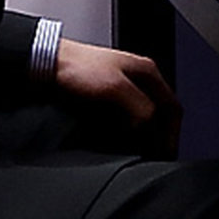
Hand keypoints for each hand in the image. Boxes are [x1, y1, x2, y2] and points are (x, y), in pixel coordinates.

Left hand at [54, 39, 181, 157]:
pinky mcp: (104, 96)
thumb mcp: (117, 89)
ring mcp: (121, 87)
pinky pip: (123, 118)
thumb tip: (149, 129)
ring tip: (135, 151)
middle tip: (152, 155)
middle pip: (159, 113)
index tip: (166, 153)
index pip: (172, 107)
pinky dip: (124, 132)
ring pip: (140, 116)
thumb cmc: (77, 68)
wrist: (45, 63)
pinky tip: (116, 141)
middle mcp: (137, 79)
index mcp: (147, 72)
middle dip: (157, 136)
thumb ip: (141, 109)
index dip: (172, 133)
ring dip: (140, 135)